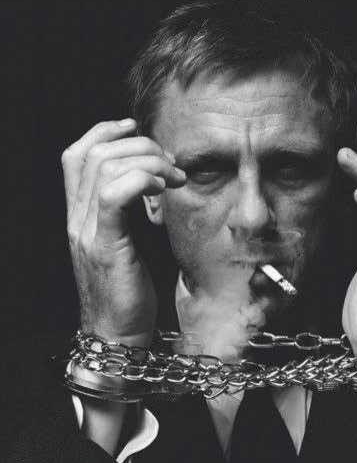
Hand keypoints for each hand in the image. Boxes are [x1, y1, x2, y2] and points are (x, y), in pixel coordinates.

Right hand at [61, 119, 185, 345]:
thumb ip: (128, 213)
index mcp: (80, 215)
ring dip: (149, 161)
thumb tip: (153, 182)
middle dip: (140, 146)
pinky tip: (163, 188)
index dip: (104, 131)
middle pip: (97, 153)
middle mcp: (77, 219)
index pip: (76, 156)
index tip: (137, 128)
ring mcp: (87, 231)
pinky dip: (143, 180)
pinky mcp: (106, 246)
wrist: (116, 334)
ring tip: (173, 177)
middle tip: (171, 164)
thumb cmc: (128, 291)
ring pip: (106, 166)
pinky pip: (116, 195)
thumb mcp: (125, 244)